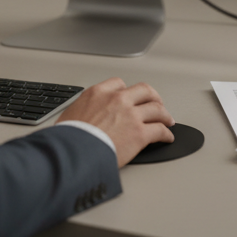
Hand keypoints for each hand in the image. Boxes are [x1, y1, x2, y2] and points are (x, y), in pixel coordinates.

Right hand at [57, 77, 173, 166]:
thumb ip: (83, 110)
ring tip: (167, 121)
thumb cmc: (69, 137)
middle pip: (144, 91)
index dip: (128, 91)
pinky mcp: (140, 134)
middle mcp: (118, 100)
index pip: (119, 84)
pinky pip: (160, 131)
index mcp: (99, 93)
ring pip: (156, 109)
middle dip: (153, 97)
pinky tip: (167, 137)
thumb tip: (81, 117)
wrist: (73, 152)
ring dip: (164, 115)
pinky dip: (166, 134)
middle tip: (156, 103)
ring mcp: (131, 116)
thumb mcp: (70, 114)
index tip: (131, 97)